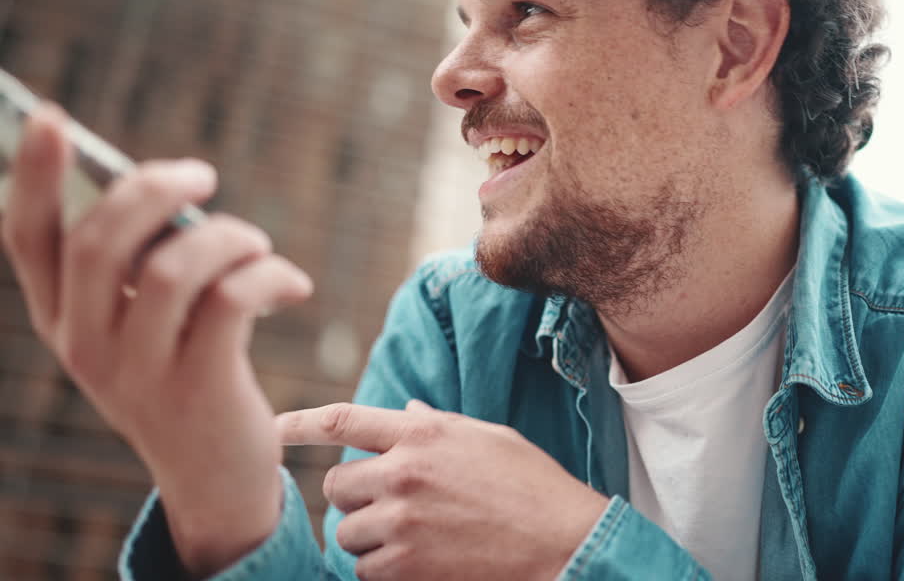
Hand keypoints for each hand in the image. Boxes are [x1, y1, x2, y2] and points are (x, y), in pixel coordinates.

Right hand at [0, 104, 313, 575]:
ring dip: (228, 237)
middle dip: (155, 190)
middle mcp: (83, 346)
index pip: (26, 237)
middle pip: (100, 240)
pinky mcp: (200, 388)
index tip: (50, 117)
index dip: (33, 174)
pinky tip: (293, 285)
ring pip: (175, 269)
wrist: (214, 476)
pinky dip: (270, 275)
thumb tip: (165, 190)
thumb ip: (138, 264)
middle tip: (202, 176)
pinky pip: (232, 301)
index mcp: (59, 319)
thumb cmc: (183, 373)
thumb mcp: (141, 324)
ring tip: (255, 244)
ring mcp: (138, 372)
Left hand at [276, 400, 609, 580]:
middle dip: (354, 497)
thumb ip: (438, 424)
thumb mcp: (487, 438)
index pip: (343, 420)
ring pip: (345, 533)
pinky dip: (381, 570)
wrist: (562, 542)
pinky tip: (416, 562)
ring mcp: (402, 522)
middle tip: (387, 506)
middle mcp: (404, 473)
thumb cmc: (532, 485)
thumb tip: (404, 408)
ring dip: (367, 538)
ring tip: (409, 537)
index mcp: (424, 434)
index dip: (300, 424)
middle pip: (337, 484)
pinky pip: (364, 571)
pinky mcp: (406, 567)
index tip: (272, 430)